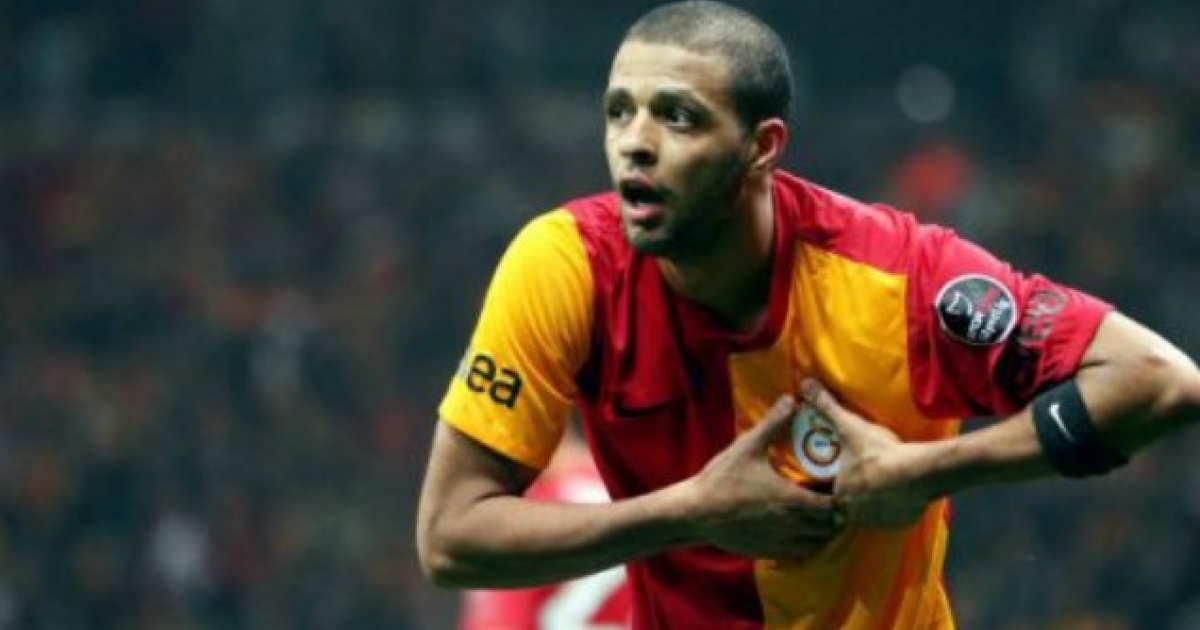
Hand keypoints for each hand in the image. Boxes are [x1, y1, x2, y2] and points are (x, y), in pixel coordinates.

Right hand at [685, 395, 843, 558]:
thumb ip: (773, 423)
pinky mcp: (768, 552)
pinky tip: (797, 529)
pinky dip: (806, 543)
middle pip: (830, 527)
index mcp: (791, 499)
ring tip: (818, 515)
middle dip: (835, 515)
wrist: (695, 512)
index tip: (835, 486)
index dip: (838, 497)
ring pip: (817, 544)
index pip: (832, 506)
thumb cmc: (722, 478)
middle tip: (831, 499)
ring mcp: (780, 541)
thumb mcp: (748, 446)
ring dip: (823, 531)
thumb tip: (791, 399)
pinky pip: (799, 553)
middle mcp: (791, 524)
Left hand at [801, 379, 935, 527]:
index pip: (835, 490)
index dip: (843, 480)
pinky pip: (896, 516)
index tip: (852, 470)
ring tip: (887, 483)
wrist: (918, 472)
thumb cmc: (878, 452)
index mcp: (840, 493)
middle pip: (854, 504)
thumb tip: (805, 385)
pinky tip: (903, 492)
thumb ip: (826, 406)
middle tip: (872, 475)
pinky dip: (898, 507)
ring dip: (878, 500)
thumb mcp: (849, 426)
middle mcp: (856, 513)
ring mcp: (880, 520)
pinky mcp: (902, 522)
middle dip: (860, 491)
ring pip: (874, 511)